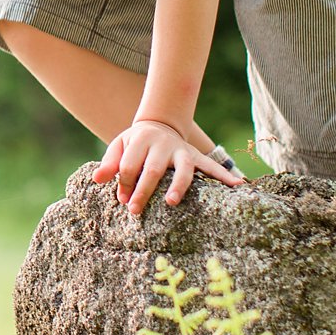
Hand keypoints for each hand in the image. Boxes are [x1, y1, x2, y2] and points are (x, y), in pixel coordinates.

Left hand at [95, 119, 245, 214]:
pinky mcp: (195, 156)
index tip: (122, 200)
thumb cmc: (135, 143)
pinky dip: (225, 175)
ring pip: (184, 168)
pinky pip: (212, 166)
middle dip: (143, 189)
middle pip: (153, 168)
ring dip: (179, 185)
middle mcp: (163, 144)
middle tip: (135, 209)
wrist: (159, 124)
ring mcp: (181, 150)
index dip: (123, 182)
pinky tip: (238, 185)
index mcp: (141, 140)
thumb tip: (97, 179)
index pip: (130, 164)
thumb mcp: (119, 146)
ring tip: (173, 202)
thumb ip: (110, 162)